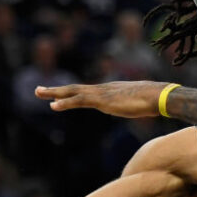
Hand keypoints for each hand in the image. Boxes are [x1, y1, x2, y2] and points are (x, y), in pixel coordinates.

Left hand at [35, 81, 169, 117]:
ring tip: (38, 92)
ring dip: (54, 92)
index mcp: (110, 90)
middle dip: (56, 90)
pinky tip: (53, 105)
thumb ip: (137, 105)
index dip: (71, 93)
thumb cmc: (154, 101)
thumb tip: (145, 108)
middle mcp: (103, 89)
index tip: (59, 95)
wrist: (158, 96)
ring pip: (73, 92)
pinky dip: (65, 102)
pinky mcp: (102, 100)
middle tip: (38, 90)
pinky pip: (79, 101)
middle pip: (75, 88)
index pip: (86, 91)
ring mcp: (102, 93)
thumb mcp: (141, 104)